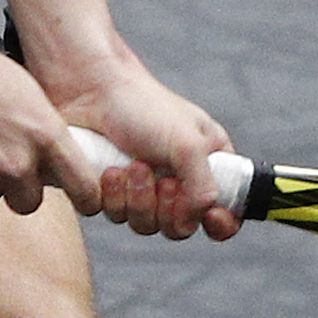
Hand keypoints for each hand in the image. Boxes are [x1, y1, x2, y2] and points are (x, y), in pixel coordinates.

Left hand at [45, 59, 242, 240]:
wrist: (90, 90)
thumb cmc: (144, 106)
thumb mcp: (187, 142)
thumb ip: (203, 183)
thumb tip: (202, 215)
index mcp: (207, 165)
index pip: (227, 210)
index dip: (222, 224)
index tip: (211, 218)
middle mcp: (176, 181)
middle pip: (180, 227)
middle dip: (169, 208)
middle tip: (162, 181)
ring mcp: (140, 190)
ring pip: (144, 225)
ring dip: (138, 200)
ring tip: (133, 165)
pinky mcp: (107, 192)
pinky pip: (112, 216)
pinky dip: (111, 197)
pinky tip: (109, 170)